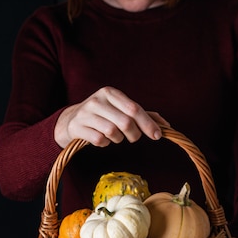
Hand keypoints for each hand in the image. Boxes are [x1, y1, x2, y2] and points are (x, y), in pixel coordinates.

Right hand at [54, 86, 168, 147]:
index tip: (157, 135)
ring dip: (118, 139)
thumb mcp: (119, 110)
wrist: (71, 120)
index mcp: (110, 93)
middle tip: (133, 138)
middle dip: (134, 134)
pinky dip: (104, 144)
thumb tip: (166, 125)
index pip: (134, 109)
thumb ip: (142, 115)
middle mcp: (97, 100)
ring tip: (114, 137)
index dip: (147, 124)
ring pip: (112, 132)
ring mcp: (86, 114)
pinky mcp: (78, 127)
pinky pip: (99, 140)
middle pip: (125, 122)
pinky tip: (102, 140)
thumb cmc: (102, 116)